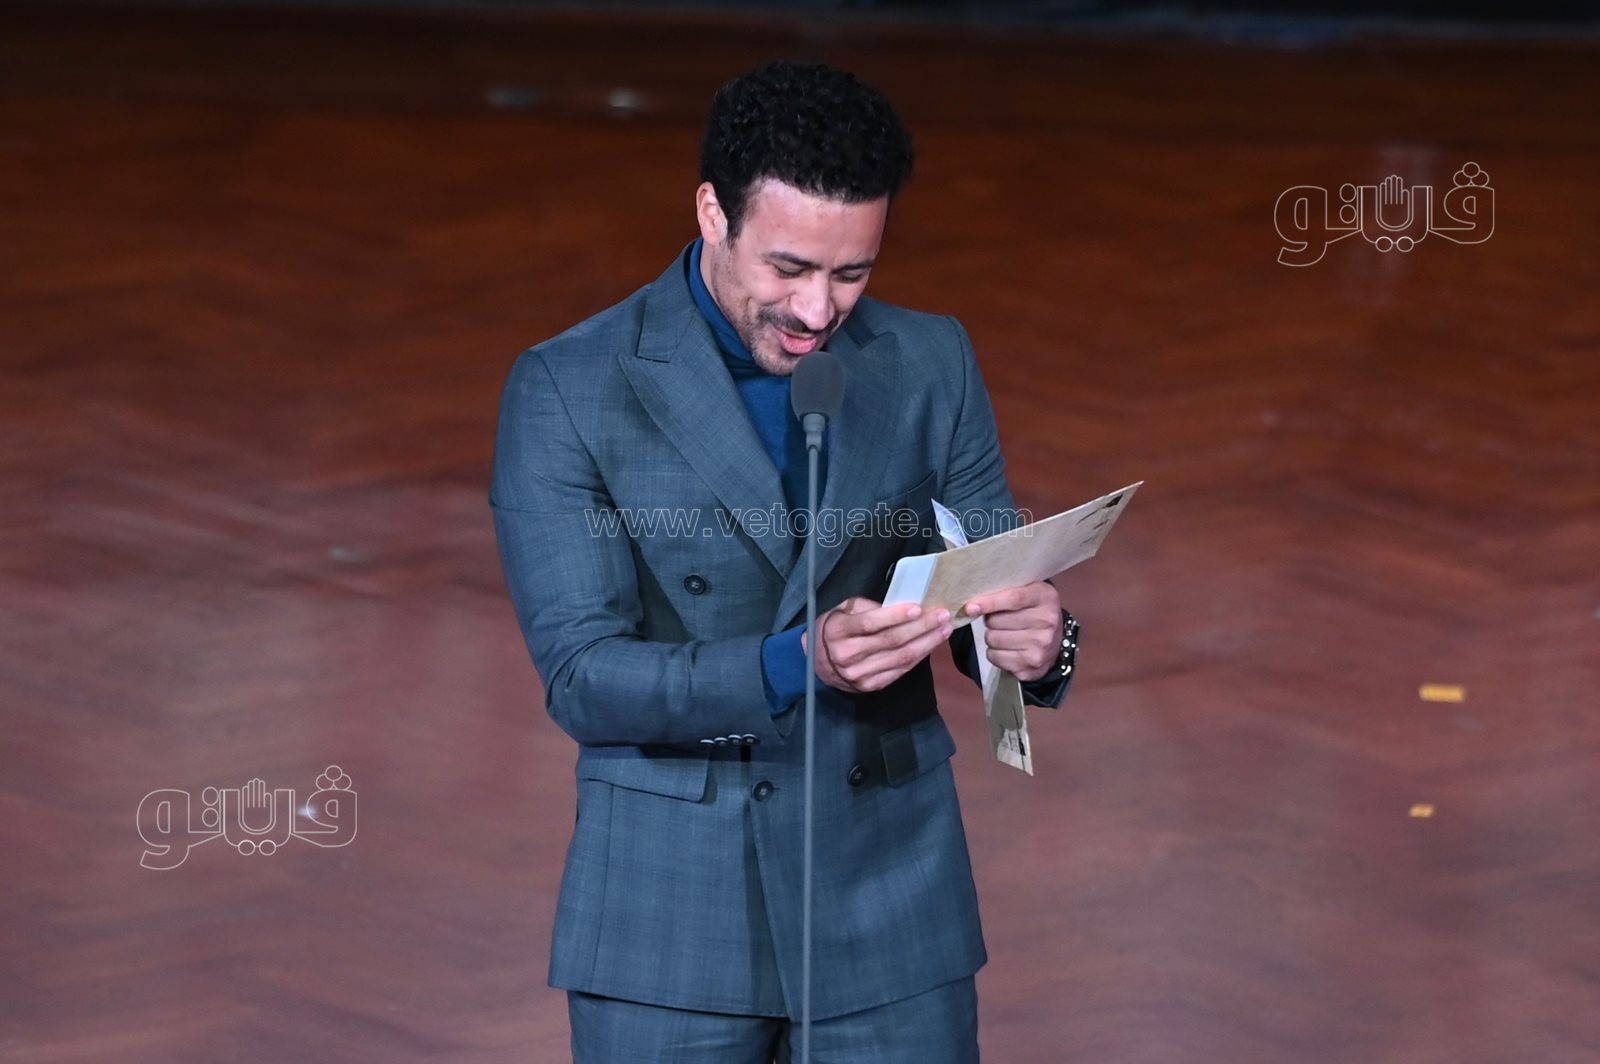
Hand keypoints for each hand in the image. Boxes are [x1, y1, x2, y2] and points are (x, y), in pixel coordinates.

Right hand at [803, 597, 952, 693]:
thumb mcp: (844, 610)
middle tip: (942, 616)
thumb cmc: (835, 629)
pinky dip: (918, 657)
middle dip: (921, 627)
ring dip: (927, 643)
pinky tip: (930, 645)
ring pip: (900, 658)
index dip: (895, 616)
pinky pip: (899, 671)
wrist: (816, 661)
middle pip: (890, 641)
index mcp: (838, 631)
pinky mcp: (868, 686)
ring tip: (944, 629)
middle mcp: (846, 655)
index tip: (919, 608)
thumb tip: (902, 607)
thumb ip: (869, 607)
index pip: (870, 624)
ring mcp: (858, 674)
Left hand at [962, 581, 1062, 681]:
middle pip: (997, 621)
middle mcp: (1047, 622)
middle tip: (1000, 619)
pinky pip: (995, 657)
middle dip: (991, 620)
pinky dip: (994, 653)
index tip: (970, 607)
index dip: (990, 602)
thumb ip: (1004, 591)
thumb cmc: (1033, 611)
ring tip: (1005, 633)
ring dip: (992, 636)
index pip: (1014, 598)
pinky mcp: (1031, 667)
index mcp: (1045, 597)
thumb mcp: (1027, 592)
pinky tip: (1007, 648)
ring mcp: (1041, 647)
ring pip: (993, 639)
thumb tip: (971, 606)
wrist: (1056, 641)